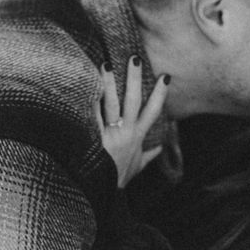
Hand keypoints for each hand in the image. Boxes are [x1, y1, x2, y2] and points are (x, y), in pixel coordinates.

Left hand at [96, 58, 169, 187]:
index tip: (165, 77)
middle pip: (133, 101)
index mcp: (138, 136)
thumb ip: (148, 155)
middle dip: (135, 79)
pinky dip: (89, 102)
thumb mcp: (137, 167)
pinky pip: (92, 116)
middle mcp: (127, 131)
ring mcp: (111, 133)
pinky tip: (85, 86)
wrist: (102, 190)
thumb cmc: (119, 178)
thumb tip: (159, 149)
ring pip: (112, 104)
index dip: (160, 94)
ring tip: (106, 64)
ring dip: (109, 83)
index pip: (153, 111)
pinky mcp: (95, 137)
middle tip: (134, 58)